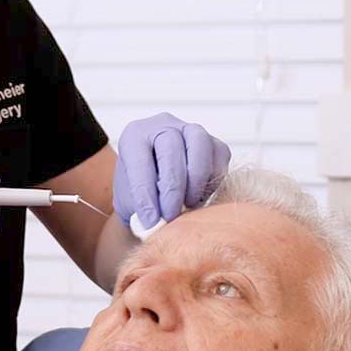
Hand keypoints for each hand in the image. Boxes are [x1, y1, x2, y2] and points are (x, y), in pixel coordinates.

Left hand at [113, 113, 230, 229]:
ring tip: (188, 205)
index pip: (139, 160)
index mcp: (134, 136)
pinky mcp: (213, 142)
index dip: (145, 192)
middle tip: (170, 216)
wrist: (156, 186)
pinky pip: (220, 154)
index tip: (150, 219)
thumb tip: (156, 225)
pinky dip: (212, 179)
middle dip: (172, 187)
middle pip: (171, 147)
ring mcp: (190, 130)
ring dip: (196, 180)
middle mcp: (162, 125)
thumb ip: (139, 209)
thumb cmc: (140, 192)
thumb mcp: (130, 202)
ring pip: (200, 145)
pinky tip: (199, 196)